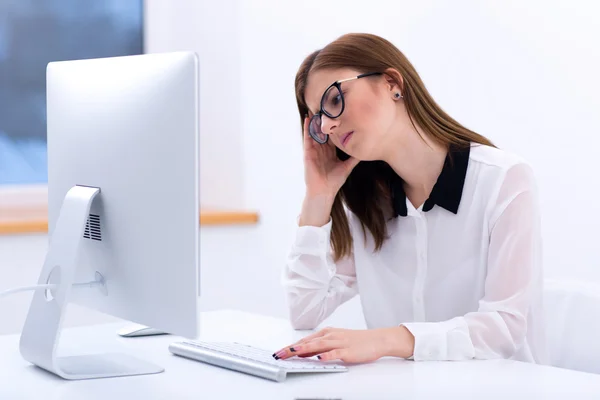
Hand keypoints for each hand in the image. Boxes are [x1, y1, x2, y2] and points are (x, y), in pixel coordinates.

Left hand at [272, 326, 414, 363]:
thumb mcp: (335, 341)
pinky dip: (326, 355)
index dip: (289, 347)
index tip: (278, 353)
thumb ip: (320, 347)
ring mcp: (339, 343)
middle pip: (307, 343)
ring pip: (318, 346)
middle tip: (278, 355)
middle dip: (291, 349)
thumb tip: (304, 353)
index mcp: (326, 333)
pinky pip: (335, 353)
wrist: (377, 339)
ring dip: (303, 349)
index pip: (304, 341)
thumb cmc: (356, 341)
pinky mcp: (348, 351)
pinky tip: (318, 358)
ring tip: (292, 353)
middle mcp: (330, 336)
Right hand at [302, 116, 359, 198]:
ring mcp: (314, 150)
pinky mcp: (308, 153)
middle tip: (326, 106)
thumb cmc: (334, 181)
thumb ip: (354, 158)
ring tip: (316, 108)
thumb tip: (366, 151)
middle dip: (324, 121)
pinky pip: (307, 139)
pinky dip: (307, 129)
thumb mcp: (347, 167)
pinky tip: (308, 119)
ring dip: (315, 121)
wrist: (324, 191)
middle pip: (323, 131)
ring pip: (315, 132)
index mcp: (330, 152)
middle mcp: (322, 149)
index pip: (332, 136)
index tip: (338, 115)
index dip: (335, 126)